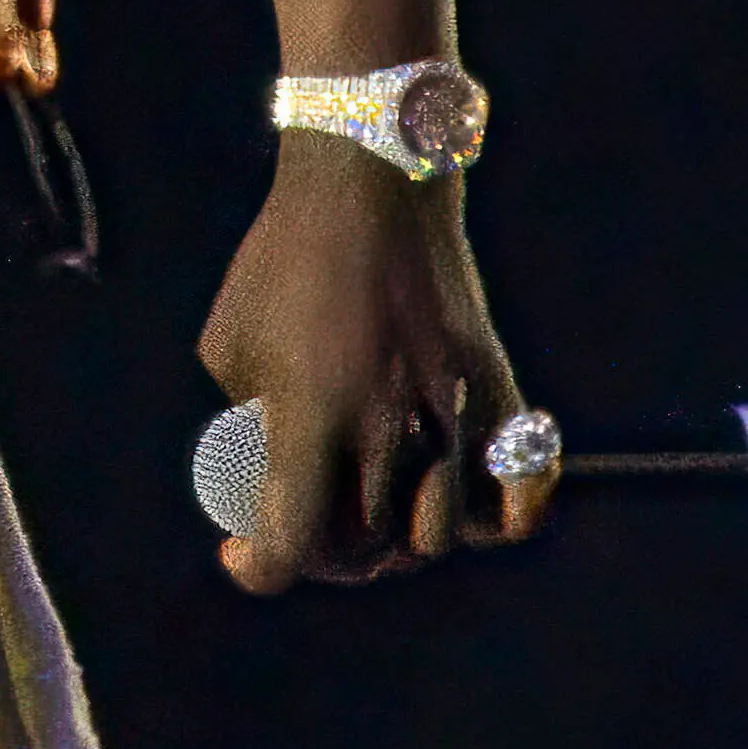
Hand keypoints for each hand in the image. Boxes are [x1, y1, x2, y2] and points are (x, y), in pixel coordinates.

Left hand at [199, 136, 548, 588]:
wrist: (370, 181)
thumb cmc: (285, 257)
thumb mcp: (230, 341)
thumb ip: (242, 424)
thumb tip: (260, 478)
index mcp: (310, 416)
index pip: (293, 545)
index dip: (259, 567)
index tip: (240, 552)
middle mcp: (386, 429)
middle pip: (364, 552)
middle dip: (323, 554)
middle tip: (301, 522)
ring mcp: (450, 415)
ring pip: (433, 536)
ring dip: (394, 538)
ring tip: (367, 506)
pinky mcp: (495, 394)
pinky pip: (517, 496)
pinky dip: (496, 520)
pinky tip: (463, 506)